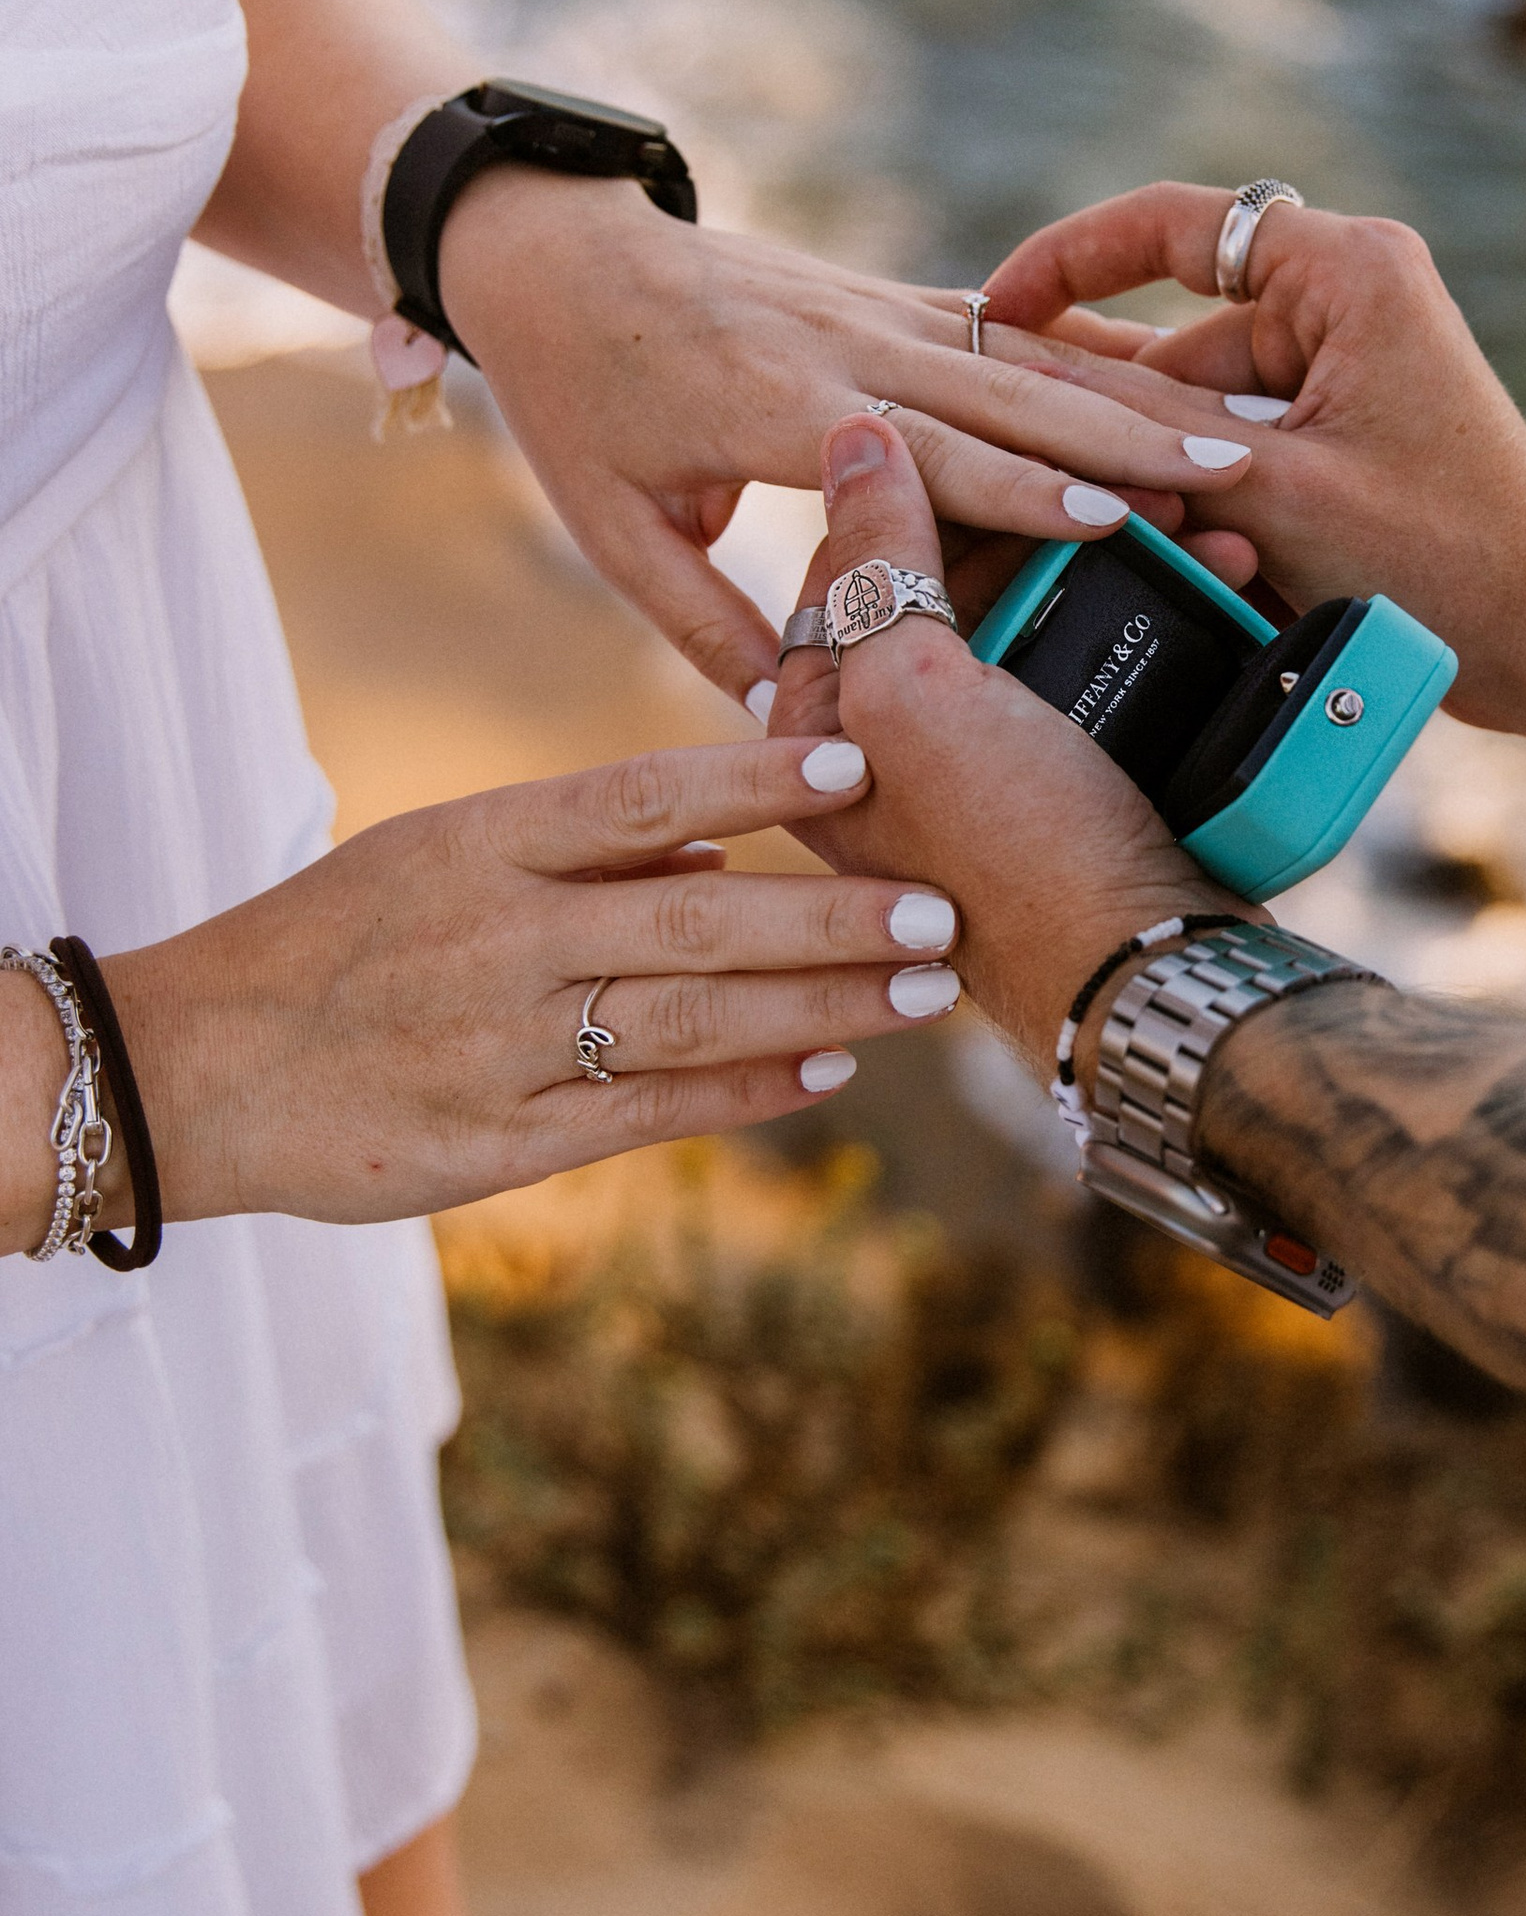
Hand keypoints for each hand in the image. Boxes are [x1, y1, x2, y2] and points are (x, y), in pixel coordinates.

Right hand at [78, 739, 972, 1232]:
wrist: (193, 1070)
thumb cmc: (330, 945)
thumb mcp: (431, 855)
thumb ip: (573, 848)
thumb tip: (715, 841)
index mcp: (477, 843)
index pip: (637, 795)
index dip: (753, 784)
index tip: (856, 772)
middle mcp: (498, 938)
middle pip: (693, 917)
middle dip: (830, 917)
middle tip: (941, 909)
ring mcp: (502, 1045)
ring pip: (689, 1018)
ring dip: (818, 1007)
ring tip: (919, 992)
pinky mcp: (501, 1143)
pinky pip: (645, 1112)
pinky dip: (742, 1092)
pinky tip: (824, 1075)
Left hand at [434, 172, 1265, 706]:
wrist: (552, 247)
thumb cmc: (572, 400)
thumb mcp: (615, 530)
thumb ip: (705, 623)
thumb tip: (785, 725)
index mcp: (773, 407)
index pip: (920, 450)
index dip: (1019, 486)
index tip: (1113, 520)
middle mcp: (840, 345)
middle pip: (1006, 392)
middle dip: (1122, 433)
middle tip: (1232, 469)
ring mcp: (872, 309)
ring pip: (1026, 353)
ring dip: (1131, 391)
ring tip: (1235, 429)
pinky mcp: (889, 296)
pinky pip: (1006, 326)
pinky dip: (1092, 352)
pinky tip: (1173, 374)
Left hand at [764, 419, 1220, 1068]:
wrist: (1150, 972)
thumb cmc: (1012, 854)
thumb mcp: (914, 698)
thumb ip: (879, 562)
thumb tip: (855, 431)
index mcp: (823, 729)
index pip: (858, 559)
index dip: (941, 484)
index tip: (1027, 448)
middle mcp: (900, 740)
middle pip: (964, 575)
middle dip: (1055, 518)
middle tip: (1136, 485)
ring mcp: (996, 756)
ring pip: (1049, 605)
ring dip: (1129, 553)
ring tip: (1200, 527)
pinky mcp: (1084, 768)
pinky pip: (1114, 654)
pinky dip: (1167, 607)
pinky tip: (1220, 575)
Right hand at [983, 184, 1525, 750]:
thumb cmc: (1441, 563)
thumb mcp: (1266, 492)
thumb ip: (1141, 428)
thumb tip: (1020, 378)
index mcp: (1345, 268)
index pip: (1171, 223)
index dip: (1067, 260)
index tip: (992, 313)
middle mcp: (1351, 294)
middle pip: (1181, 334)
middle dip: (1124, 416)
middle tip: (1048, 481)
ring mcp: (1352, 364)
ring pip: (1202, 406)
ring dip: (1168, 475)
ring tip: (1153, 549)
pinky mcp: (1350, 430)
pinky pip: (1241, 446)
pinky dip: (1209, 499)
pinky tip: (1197, 564)